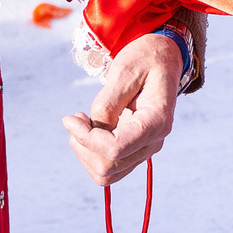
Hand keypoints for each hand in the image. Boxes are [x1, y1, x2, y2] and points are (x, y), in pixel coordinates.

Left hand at [63, 31, 182, 186]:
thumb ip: (108, 102)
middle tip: (75, 118)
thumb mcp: (124, 71)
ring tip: (80, 123)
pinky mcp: (135, 150)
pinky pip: (110, 167)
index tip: (70, 118)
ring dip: (85, 153)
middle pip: (109, 167)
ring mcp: (146, 149)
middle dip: (83, 146)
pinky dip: (92, 154)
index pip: (115, 149)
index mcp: (156, 121)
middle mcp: (154, 141)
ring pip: (107, 174)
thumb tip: (93, 128)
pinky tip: (88, 129)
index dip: (87, 138)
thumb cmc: (144, 59)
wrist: (162, 59)